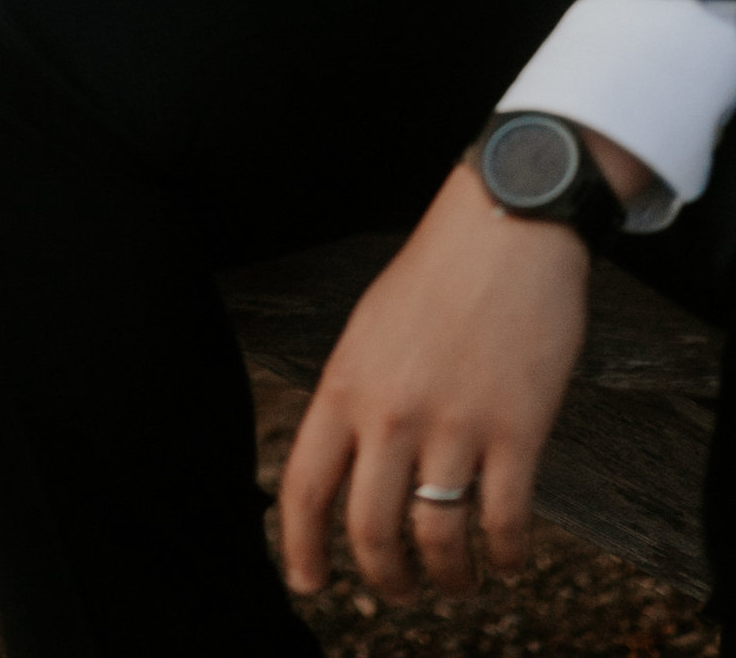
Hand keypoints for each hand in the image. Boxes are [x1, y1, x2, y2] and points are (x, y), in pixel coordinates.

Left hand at [277, 156, 596, 603]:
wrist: (506, 227)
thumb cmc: (437, 276)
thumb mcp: (369, 331)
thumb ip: (357, 397)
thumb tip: (351, 469)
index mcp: (346, 383)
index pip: (306, 485)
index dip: (302, 547)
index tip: (309, 584)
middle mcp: (392, 412)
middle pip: (371, 530)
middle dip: (385, 579)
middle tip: (400, 593)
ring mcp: (455, 424)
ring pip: (438, 539)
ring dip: (448, 578)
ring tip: (457, 582)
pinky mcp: (517, 431)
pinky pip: (503, 524)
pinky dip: (503, 558)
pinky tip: (505, 561)